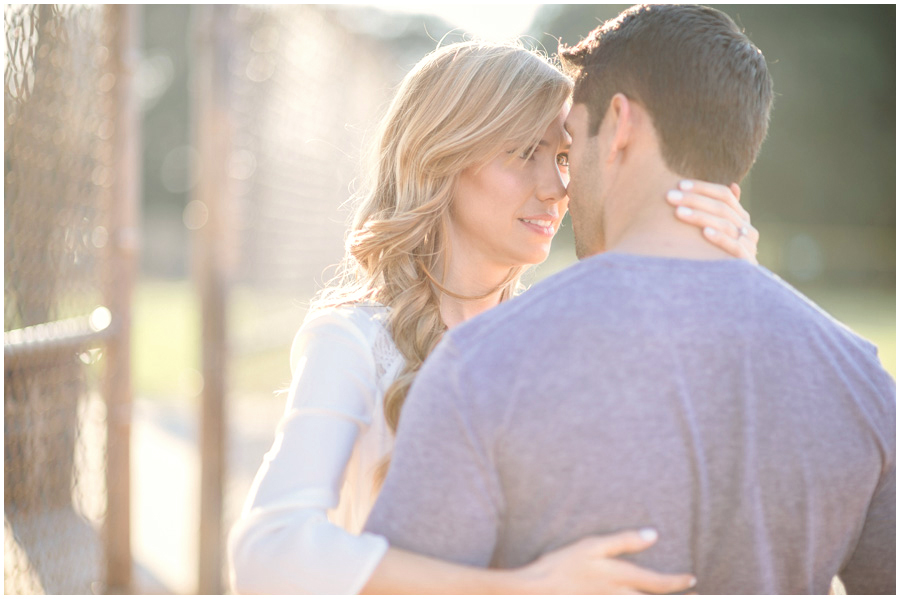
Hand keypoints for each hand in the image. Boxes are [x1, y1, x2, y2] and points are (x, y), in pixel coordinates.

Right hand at [517, 528, 696, 594]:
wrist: (538, 589)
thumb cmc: (563, 564)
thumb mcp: (593, 545)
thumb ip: (624, 541)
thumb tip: (654, 534)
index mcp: (620, 578)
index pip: (658, 583)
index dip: (678, 582)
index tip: (692, 579)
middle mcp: (619, 597)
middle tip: (697, 597)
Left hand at [666, 180, 759, 263]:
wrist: (730, 291)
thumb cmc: (714, 256)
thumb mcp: (716, 232)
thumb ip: (720, 211)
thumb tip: (734, 185)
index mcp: (741, 219)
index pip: (725, 195)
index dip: (702, 188)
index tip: (679, 185)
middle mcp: (748, 230)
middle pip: (722, 207)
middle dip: (694, 200)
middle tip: (670, 197)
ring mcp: (748, 246)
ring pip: (725, 224)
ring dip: (700, 217)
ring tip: (678, 213)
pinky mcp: (746, 263)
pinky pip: (734, 247)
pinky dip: (720, 238)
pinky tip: (704, 233)